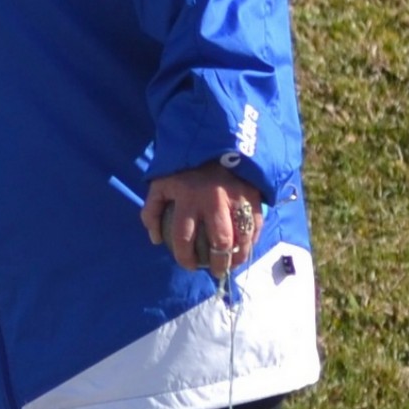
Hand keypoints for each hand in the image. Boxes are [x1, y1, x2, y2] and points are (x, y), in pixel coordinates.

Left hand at [145, 165, 264, 276]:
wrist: (211, 137)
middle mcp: (213, 200)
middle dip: (219, 263)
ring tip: (233, 263)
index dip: (186, 258)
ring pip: (242, 236)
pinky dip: (253, 238)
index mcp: (187, 198)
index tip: (189, 266)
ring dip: (239, 255)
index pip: (184, 238)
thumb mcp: (160, 182)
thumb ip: (152, 210)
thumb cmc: (183, 165)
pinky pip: (256, 222)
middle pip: (220, 243)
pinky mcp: (253, 192)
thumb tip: (156, 239)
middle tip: (216, 271)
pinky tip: (247, 246)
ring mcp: (236, 196)